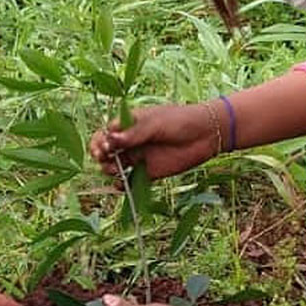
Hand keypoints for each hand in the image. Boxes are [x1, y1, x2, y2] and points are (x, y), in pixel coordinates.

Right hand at [89, 103, 220, 180]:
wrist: (205, 134)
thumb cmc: (180, 120)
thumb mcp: (154, 124)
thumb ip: (133, 134)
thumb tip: (110, 140)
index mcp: (129, 125)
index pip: (105, 133)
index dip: (100, 141)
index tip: (104, 147)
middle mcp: (130, 141)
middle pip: (105, 150)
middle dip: (100, 155)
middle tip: (105, 158)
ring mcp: (138, 157)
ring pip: (113, 166)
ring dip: (109, 170)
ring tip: (116, 170)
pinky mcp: (148, 173)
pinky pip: (130, 181)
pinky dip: (122, 185)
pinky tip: (122, 185)